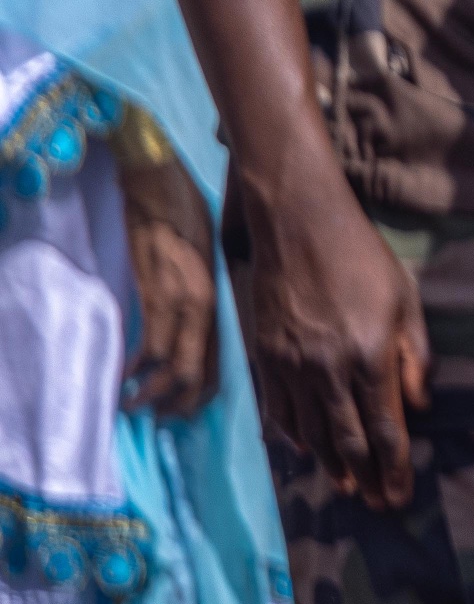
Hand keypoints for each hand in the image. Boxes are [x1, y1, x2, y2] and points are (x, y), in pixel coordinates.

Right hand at [114, 146, 219, 418]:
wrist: (160, 186)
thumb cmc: (190, 217)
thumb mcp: (209, 259)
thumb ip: (204, 296)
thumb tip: (199, 328)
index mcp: (218, 299)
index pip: (218, 359)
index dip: (203, 392)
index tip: (187, 410)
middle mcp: (202, 307)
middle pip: (196, 371)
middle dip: (178, 402)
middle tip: (161, 418)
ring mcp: (177, 301)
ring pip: (170, 364)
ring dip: (150, 391)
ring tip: (134, 405)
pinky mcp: (150, 292)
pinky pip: (147, 342)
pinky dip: (135, 366)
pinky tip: (124, 377)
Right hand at [233, 159, 428, 508]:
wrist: (298, 225)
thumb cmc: (362, 258)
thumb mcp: (405, 300)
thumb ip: (413, 356)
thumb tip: (420, 406)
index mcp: (369, 355)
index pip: (385, 427)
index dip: (394, 467)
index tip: (400, 496)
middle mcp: (328, 369)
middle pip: (348, 440)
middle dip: (365, 478)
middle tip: (377, 506)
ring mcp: (291, 366)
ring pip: (311, 432)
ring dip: (331, 466)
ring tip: (348, 488)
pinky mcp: (265, 358)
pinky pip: (280, 411)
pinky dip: (295, 437)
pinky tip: (308, 451)